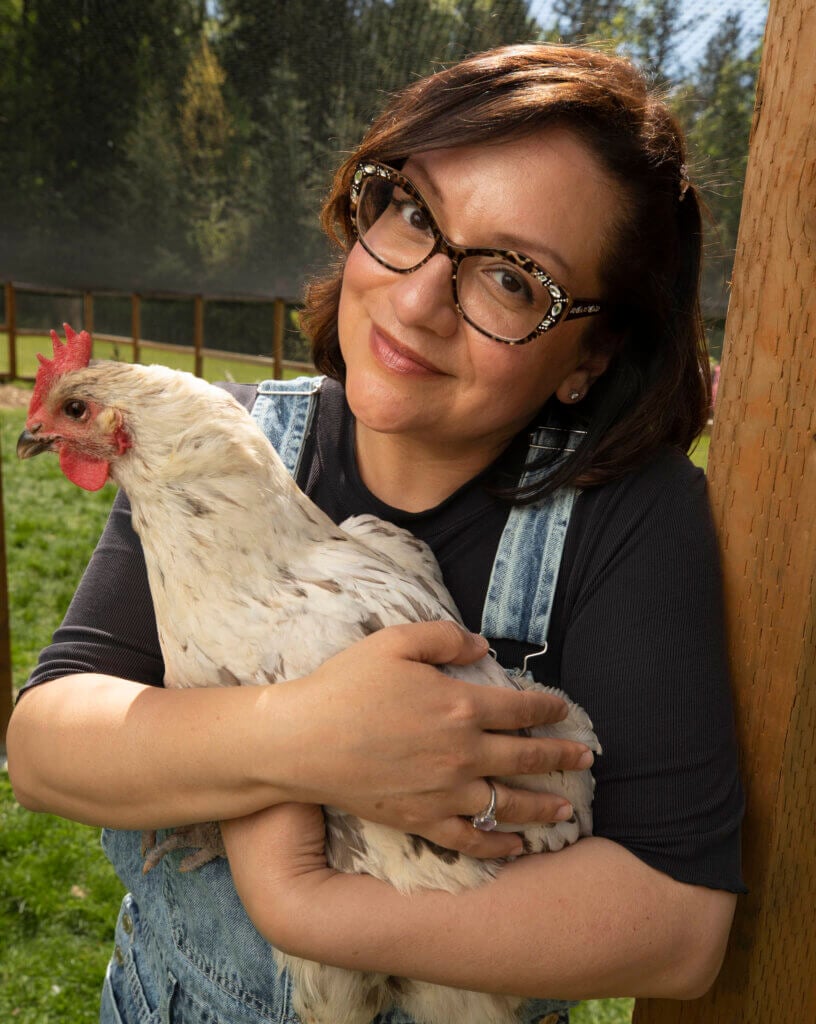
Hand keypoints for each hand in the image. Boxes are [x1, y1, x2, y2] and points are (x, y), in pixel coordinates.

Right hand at [275, 621, 592, 857]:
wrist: (301, 740)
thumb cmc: (345, 685)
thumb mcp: (393, 642)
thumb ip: (443, 637)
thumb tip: (481, 646)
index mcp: (459, 705)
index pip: (520, 707)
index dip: (548, 707)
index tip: (564, 709)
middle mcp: (462, 752)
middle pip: (526, 756)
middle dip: (562, 757)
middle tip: (586, 759)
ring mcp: (445, 791)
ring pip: (509, 803)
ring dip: (544, 805)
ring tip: (567, 808)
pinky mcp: (422, 820)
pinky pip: (471, 838)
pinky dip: (498, 845)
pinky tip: (516, 847)